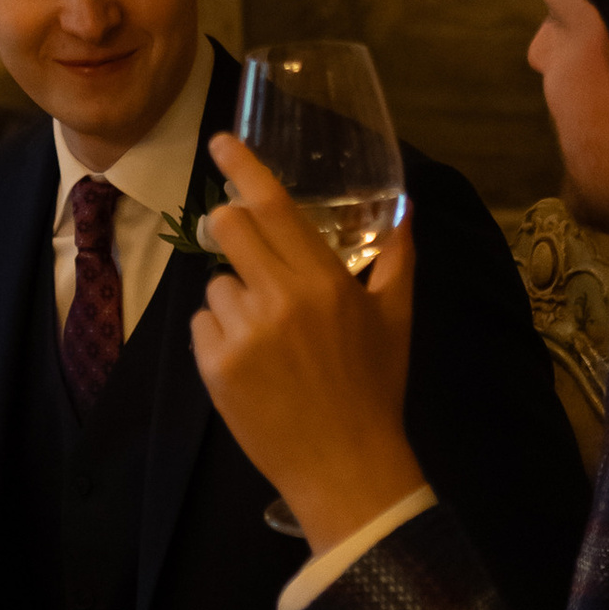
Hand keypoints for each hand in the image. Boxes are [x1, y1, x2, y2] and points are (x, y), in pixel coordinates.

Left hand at [189, 133, 423, 554]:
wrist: (347, 468)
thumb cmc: (374, 388)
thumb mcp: (396, 319)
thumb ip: (397, 257)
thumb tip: (404, 207)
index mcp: (324, 281)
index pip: (272, 205)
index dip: (241, 167)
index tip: (220, 141)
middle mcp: (280, 299)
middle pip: (227, 227)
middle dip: (232, 228)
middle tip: (251, 253)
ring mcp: (243, 333)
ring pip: (217, 281)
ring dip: (236, 297)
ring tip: (269, 338)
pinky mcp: (216, 365)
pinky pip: (204, 322)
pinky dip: (221, 334)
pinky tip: (253, 364)